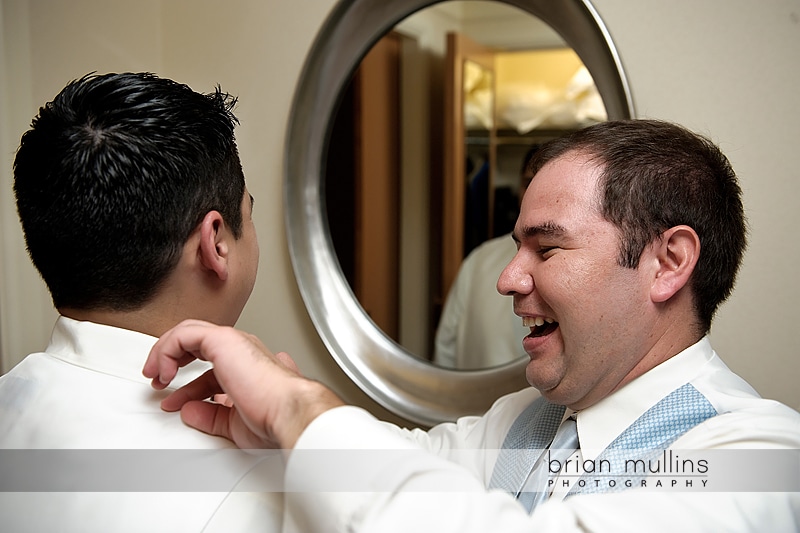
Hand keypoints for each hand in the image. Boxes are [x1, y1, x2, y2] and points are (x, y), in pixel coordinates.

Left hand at [142, 319, 343, 448]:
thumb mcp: (233, 422)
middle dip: (172, 358)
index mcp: (247, 366)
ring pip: (189, 332)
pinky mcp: (223, 340)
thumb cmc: (274, 416)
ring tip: (155, 373)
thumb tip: (190, 411)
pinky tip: (163, 371)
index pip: (210, 367)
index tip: (174, 402)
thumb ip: (210, 415)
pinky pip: (184, 334)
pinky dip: (167, 349)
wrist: (288, 410)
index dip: (187, 386)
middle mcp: (241, 349)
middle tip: (158, 379)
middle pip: (197, 341)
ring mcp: (233, 342)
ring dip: (165, 352)